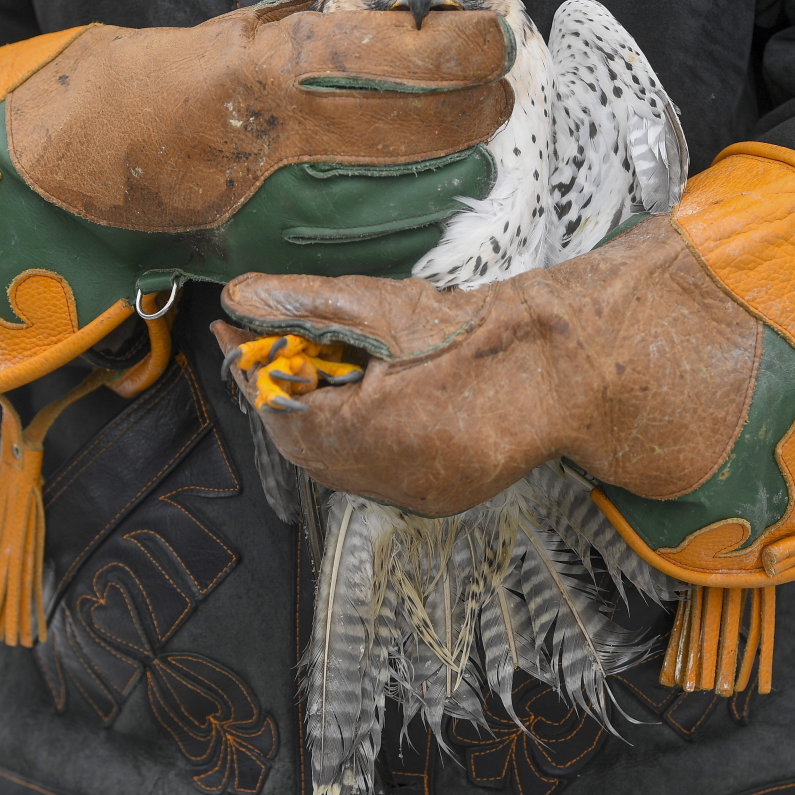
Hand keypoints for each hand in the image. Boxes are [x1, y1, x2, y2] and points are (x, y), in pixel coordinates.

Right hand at [4, 0, 513, 232]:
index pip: (395, 56)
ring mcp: (284, 206)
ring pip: (405, 195)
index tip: (492, 42)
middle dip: (472, 112)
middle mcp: (283, 142)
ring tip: (479, 152)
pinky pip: (371, 247)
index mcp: (271, 72)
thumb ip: (314, 27)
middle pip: (416, 128)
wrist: (83, 164)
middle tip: (496, 99)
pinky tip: (437, 206)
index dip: (458, 51)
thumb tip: (399, 13)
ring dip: (456, 173)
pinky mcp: (280, 255)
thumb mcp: (235, 34)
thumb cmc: (160, 88)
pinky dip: (414, 225)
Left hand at [214, 216, 761, 515]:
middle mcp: (387, 477)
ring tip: (312, 371)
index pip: (279, 411)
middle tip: (266, 352)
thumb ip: (305, 302)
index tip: (234, 338)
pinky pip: (371, 476)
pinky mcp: (436, 497)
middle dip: (279, 398)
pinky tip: (359, 403)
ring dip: (313, 421)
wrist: (560, 365)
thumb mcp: (383, 306)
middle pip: (301, 446)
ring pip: (333, 466)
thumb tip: (241, 297)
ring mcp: (413, 494)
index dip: (250, 375)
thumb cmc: (476, 333)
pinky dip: (352, 442)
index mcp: (369, 432)